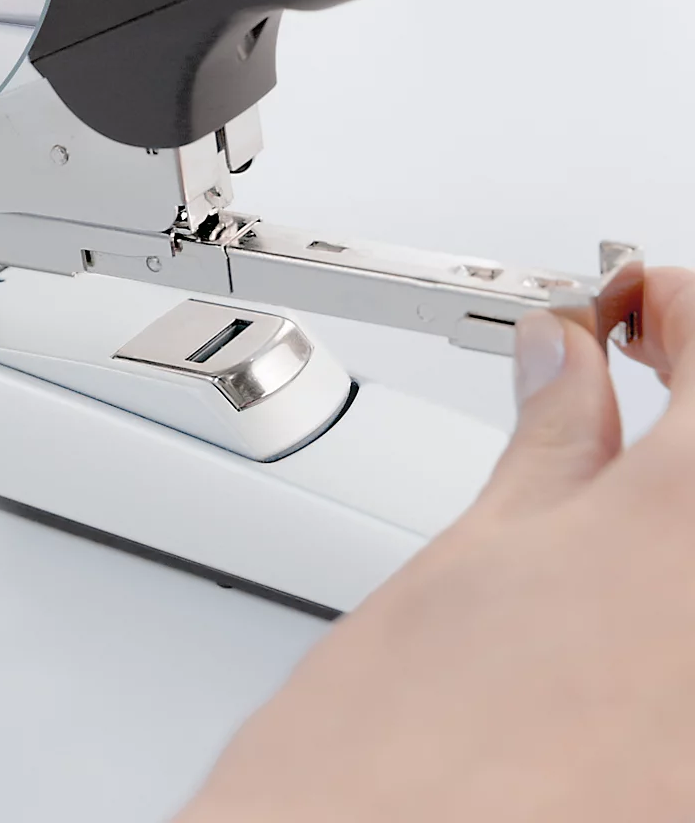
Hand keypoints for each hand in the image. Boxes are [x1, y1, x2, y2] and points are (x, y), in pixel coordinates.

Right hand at [176, 269, 694, 822]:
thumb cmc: (391, 750)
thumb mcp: (473, 552)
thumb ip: (553, 439)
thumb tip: (565, 363)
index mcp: (682, 528)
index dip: (678, 306)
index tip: (631, 309)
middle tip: (640, 375)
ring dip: (681, 484)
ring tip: (629, 478)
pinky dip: (671, 585)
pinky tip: (634, 592)